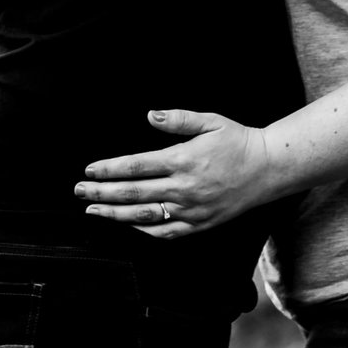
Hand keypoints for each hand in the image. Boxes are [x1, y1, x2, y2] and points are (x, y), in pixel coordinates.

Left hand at [75, 109, 283, 240]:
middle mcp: (185, 188)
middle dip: (102, 193)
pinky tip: (126, 225)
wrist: (268, 169)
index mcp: (183, 160)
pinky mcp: (199, 224)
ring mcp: (191, 209)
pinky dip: (143, 230)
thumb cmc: (238, 142)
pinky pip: (166, 232)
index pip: (136, 166)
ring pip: (144, 216)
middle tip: (79, 191)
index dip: (109, 169)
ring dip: (114, 214)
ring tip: (93, 211)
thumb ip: (178, 119)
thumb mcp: (210, 121)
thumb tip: (151, 115)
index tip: (90, 170)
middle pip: (133, 193)